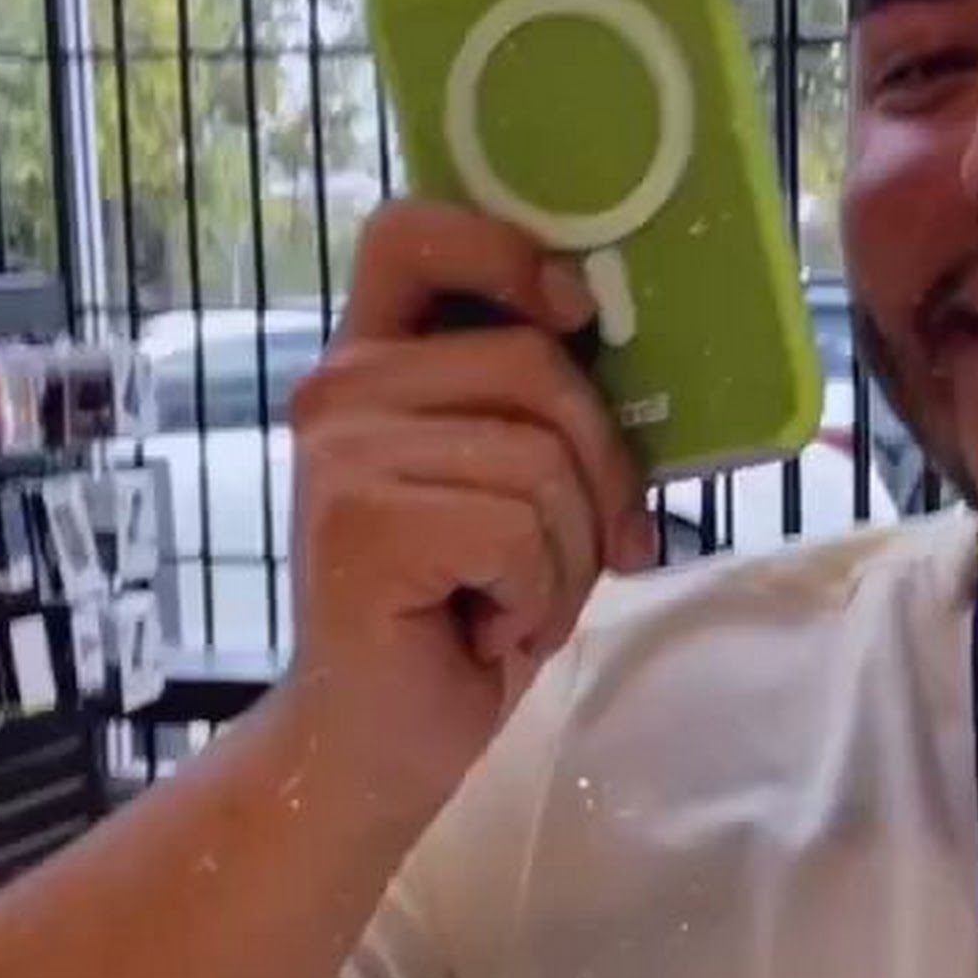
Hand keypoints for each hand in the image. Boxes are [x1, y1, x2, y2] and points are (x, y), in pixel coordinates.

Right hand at [281, 200, 652, 821]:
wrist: (381, 743)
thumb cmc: (466, 613)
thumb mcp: (519, 491)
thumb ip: (543, 412)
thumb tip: (638, 352)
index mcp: (374, 362)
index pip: (415, 233)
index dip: (508, 249)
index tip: (577, 313)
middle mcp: (340, 387)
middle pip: (538, 366)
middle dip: (598, 474)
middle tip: (579, 555)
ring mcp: (341, 452)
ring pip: (541, 459)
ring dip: (566, 555)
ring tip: (512, 602)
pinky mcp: (362, 520)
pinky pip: (519, 528)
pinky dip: (535, 596)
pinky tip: (486, 629)